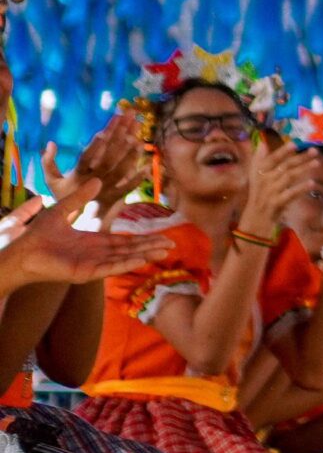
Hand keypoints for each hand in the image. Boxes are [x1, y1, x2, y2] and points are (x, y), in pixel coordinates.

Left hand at [0, 179, 172, 288]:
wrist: (19, 252)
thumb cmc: (36, 235)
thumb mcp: (61, 209)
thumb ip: (79, 197)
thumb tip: (97, 179)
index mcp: (92, 242)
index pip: (123, 241)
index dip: (142, 238)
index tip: (161, 234)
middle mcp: (95, 255)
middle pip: (129, 251)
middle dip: (150, 247)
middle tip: (172, 243)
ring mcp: (91, 265)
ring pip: (124, 259)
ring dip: (144, 255)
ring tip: (165, 251)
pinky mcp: (84, 273)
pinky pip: (109, 268)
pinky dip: (126, 264)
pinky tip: (142, 260)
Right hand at [44, 114, 146, 211]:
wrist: (73, 225)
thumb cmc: (63, 198)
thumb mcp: (51, 182)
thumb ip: (48, 163)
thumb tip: (50, 143)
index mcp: (77, 175)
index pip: (87, 156)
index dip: (95, 145)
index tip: (104, 130)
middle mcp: (93, 180)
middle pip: (109, 155)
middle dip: (120, 133)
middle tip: (131, 114)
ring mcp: (106, 189)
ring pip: (122, 169)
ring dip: (132, 152)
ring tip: (140, 136)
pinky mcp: (116, 199)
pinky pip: (129, 187)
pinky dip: (138, 178)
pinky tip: (148, 166)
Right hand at [238, 142, 318, 241]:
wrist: (254, 222)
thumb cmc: (258, 197)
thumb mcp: (256, 179)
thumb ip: (259, 161)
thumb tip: (262, 143)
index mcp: (259, 173)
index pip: (272, 159)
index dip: (283, 151)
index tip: (295, 143)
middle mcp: (264, 181)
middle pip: (284, 166)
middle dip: (300, 157)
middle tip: (315, 150)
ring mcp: (270, 193)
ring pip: (289, 177)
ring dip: (304, 169)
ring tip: (317, 163)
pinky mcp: (276, 204)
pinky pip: (290, 194)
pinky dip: (301, 188)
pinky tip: (312, 183)